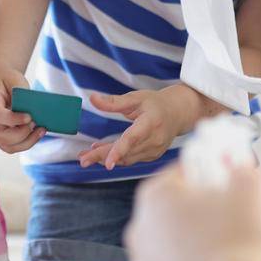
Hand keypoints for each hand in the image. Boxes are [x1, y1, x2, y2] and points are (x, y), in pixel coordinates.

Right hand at [0, 70, 44, 153]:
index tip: (29, 116)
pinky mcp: (3, 139)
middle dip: (22, 133)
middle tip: (35, 123)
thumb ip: (22, 94)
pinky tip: (38, 133)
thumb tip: (35, 109)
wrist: (0, 85)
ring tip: (41, 130)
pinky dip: (28, 143)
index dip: (13, 119)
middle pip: (2, 137)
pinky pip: (14, 148)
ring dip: (28, 141)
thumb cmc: (8, 81)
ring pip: (9, 147)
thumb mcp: (15, 80)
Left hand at [76, 85, 203, 169]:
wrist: (178, 113)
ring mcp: (155, 150)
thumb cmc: (155, 103)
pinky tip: (101, 151)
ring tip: (86, 155)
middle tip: (83, 160)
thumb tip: (92, 99)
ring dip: (105, 158)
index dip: (119, 151)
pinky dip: (116, 157)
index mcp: (151, 122)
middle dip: (102, 157)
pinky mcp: (152, 156)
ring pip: (126, 159)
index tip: (108, 163)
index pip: (133, 138)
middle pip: (125, 152)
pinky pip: (131, 159)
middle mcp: (155, 139)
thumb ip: (114, 101)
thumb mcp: (135, 98)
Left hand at [127, 166, 260, 260]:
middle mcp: (140, 230)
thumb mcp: (254, 186)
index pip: (182, 173)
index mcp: (156, 195)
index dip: (210, 176)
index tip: (227, 186)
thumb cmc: (241, 243)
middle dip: (200, 215)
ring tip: (228, 257)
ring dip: (194, 249)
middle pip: (173, 212)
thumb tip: (239, 174)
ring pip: (172, 248)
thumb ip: (241, 171)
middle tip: (232, 224)